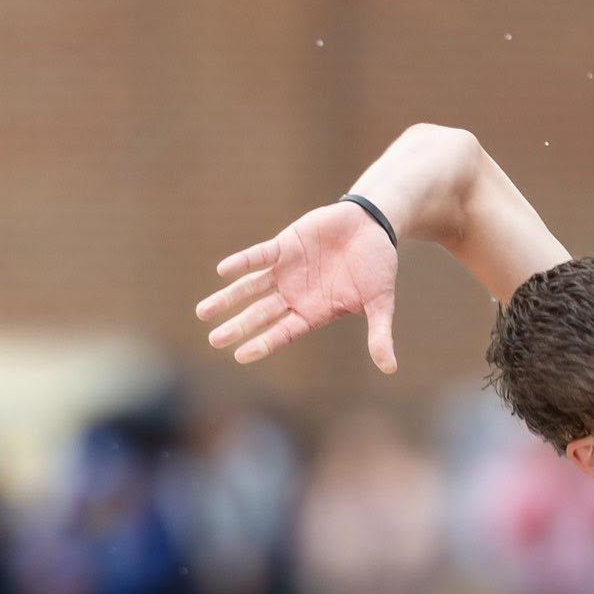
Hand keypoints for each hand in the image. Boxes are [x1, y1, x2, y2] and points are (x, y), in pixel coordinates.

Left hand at [196, 201, 400, 371]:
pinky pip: (259, 256)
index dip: (262, 343)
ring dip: (228, 298)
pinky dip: (243, 263)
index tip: (240, 355)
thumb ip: (379, 334)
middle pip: (260, 314)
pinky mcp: (284, 246)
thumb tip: (390, 368)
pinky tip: (224, 272)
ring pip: (251, 288)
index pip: (282, 333)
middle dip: (237, 326)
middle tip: (214, 339)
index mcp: (312, 312)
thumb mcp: (380, 303)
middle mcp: (293, 294)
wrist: (373, 225)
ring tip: (203, 312)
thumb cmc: (377, 266)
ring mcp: (286, 270)